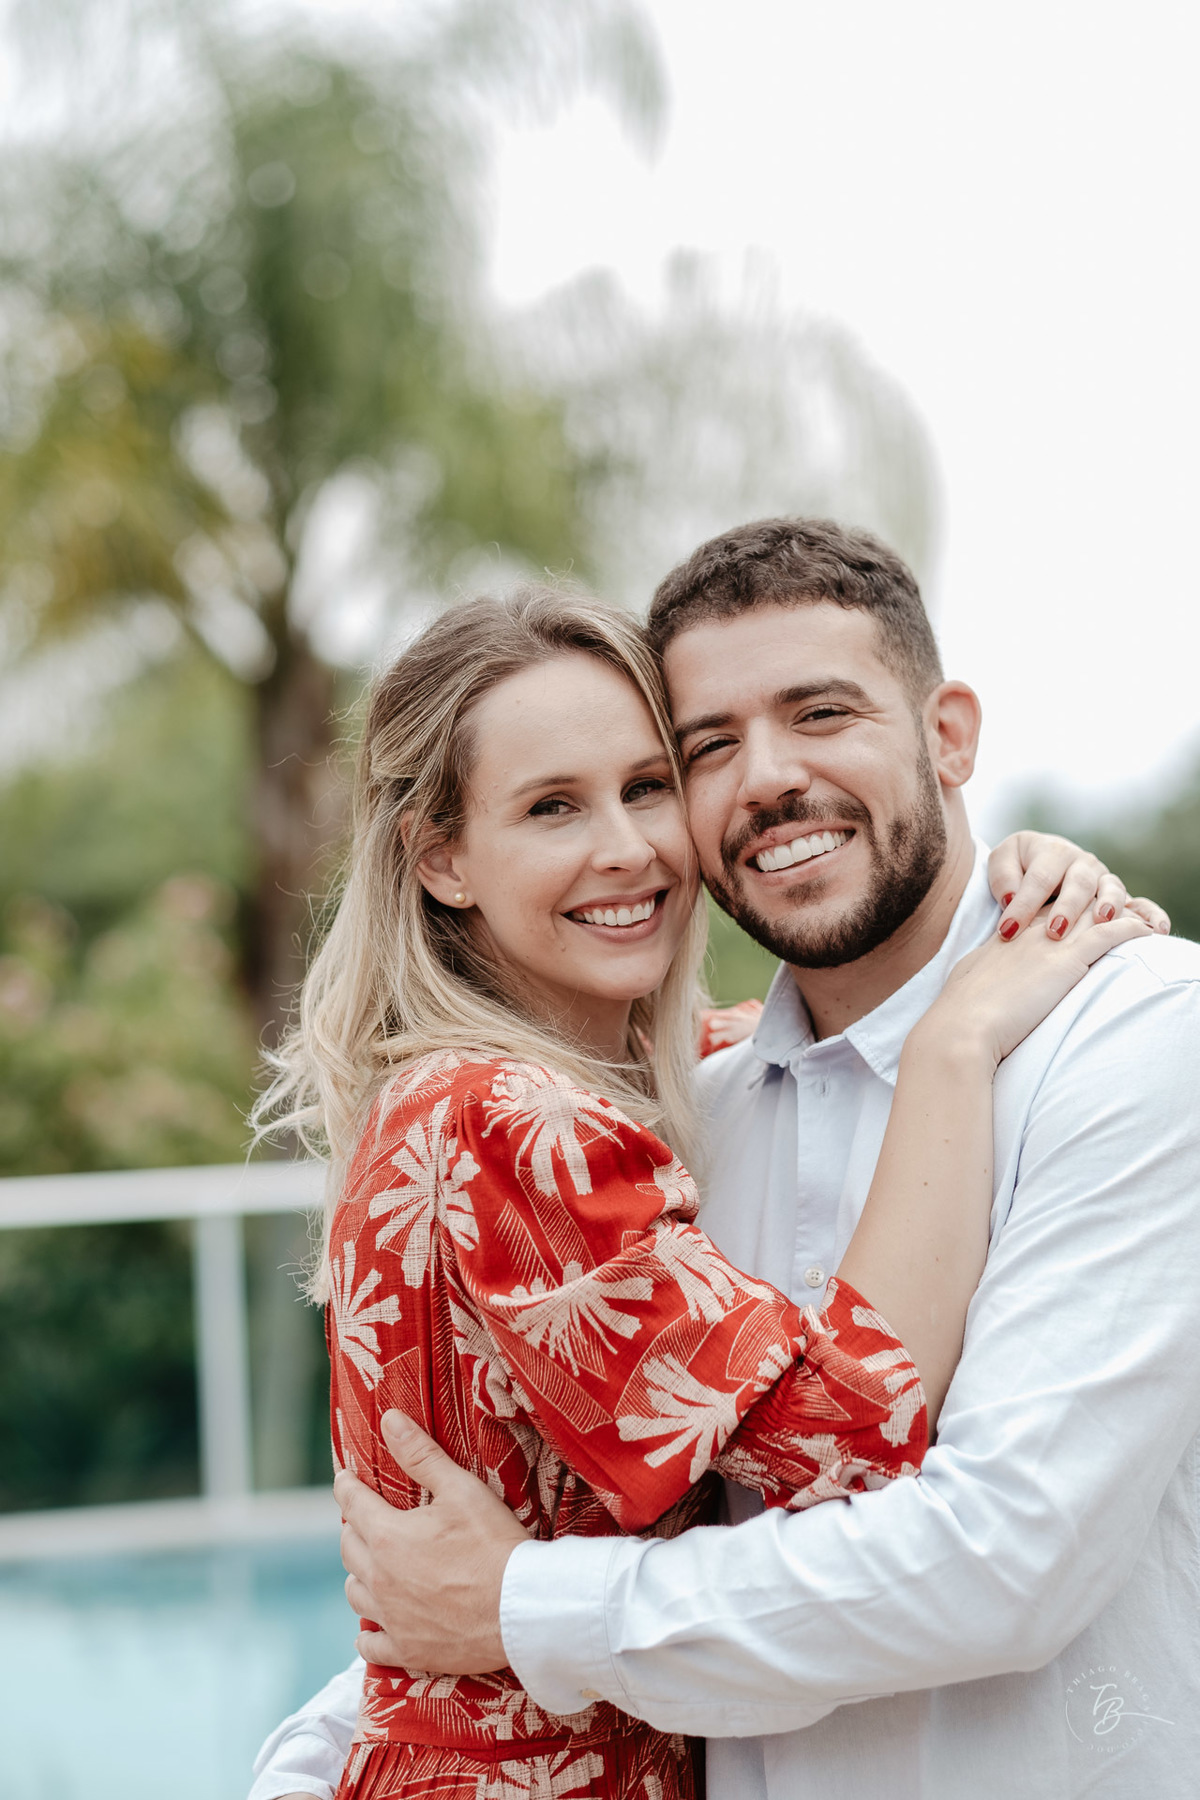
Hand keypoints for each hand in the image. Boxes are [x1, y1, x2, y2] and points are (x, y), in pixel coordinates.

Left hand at [335, 1411, 527, 1674]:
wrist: (522, 1610)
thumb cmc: (494, 1544)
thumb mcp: (461, 1490)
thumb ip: (421, 1455)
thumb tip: (389, 1420)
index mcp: (387, 1537)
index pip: (352, 1503)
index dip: (347, 1486)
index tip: (345, 1477)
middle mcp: (379, 1580)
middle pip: (348, 1548)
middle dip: (353, 1527)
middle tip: (364, 1517)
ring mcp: (391, 1620)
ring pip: (354, 1594)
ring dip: (359, 1575)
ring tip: (372, 1565)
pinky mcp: (408, 1651)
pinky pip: (370, 1646)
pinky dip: (369, 1633)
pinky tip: (378, 1623)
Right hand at [922, 905, 1153, 1070]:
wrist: (962, 1026)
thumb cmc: (959, 1012)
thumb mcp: (968, 978)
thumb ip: (983, 967)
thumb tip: (978, 973)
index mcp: (1008, 935)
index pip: (1044, 909)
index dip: (1065, 908)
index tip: (1081, 913)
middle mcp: (1030, 930)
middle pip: (1072, 903)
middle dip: (1097, 903)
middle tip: (1120, 908)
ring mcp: (1050, 942)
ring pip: (1094, 912)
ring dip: (1120, 911)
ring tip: (1143, 917)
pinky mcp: (1067, 960)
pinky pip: (1109, 934)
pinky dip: (1130, 928)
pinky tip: (1146, 930)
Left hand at [988, 831, 1170, 940]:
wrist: (1039, 863)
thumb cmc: (1017, 868)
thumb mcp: (1003, 862)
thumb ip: (1004, 877)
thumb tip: (1012, 900)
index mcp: (1053, 851)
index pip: (1039, 879)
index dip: (1023, 905)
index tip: (1007, 931)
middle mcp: (1083, 863)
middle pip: (1078, 883)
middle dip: (1067, 908)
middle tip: (1055, 932)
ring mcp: (1104, 880)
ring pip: (1112, 889)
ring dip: (1110, 905)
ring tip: (1103, 922)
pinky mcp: (1119, 898)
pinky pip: (1140, 905)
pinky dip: (1150, 916)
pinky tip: (1156, 931)